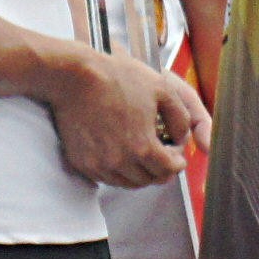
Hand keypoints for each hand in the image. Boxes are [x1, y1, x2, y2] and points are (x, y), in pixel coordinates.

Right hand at [42, 50, 212, 188]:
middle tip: (161, 154)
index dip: (178, 161)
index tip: (175, 153)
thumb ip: (181, 118)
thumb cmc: (115, 78)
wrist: (75, 76)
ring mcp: (99, 165)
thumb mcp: (162, 89)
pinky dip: (117, 171)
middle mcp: (120, 162)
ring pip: (127, 183)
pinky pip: (105, 178)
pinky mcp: (82, 163)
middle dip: (160, 168)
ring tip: (141, 154)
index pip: (170, 170)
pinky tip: (120, 153)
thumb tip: (183, 136)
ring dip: (139, 172)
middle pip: (150, 180)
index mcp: (142, 147)